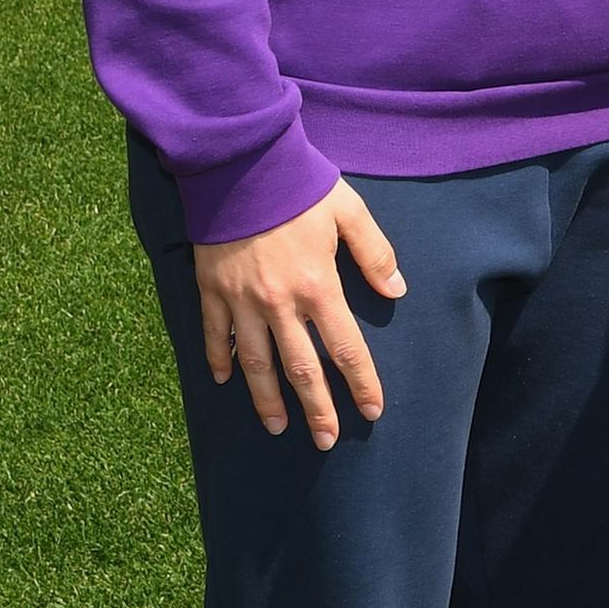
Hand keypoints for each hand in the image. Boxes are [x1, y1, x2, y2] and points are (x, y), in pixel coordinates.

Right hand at [193, 181, 405, 446]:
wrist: (240, 166)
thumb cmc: (299, 186)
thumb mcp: (349, 212)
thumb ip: (375, 254)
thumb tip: (396, 291)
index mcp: (318, 287)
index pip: (345, 348)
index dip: (360, 382)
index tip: (372, 410)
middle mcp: (279, 303)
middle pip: (301, 369)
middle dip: (316, 409)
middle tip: (325, 441)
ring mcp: (241, 300)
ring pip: (256, 363)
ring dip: (267, 400)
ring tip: (278, 427)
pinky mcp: (211, 290)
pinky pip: (217, 336)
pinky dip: (220, 360)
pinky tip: (225, 382)